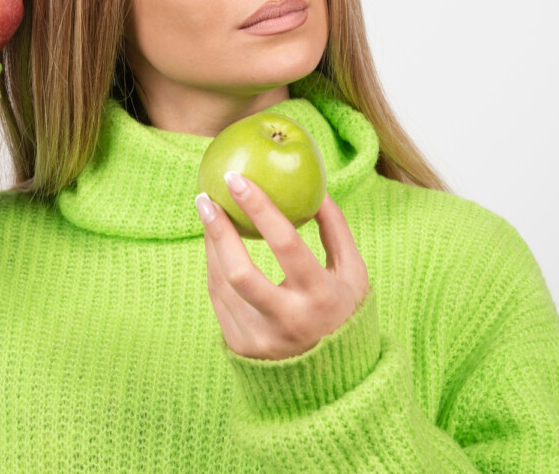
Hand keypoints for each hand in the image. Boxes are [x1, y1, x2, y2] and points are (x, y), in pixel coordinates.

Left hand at [198, 173, 369, 359]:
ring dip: (211, 244)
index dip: (259, 208)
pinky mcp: (240, 347)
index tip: (237, 179)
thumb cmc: (342, 310)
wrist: (332, 378)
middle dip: (218, 230)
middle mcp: (288, 320)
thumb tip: (315, 186)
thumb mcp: (353, 272)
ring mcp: (261, 338)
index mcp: (320, 295)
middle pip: (240, 272)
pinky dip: (214, 267)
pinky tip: (214, 244)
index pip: (286, 244)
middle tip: (205, 198)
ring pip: (222, 283)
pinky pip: (218, 299)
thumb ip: (335, 228)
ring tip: (208, 213)